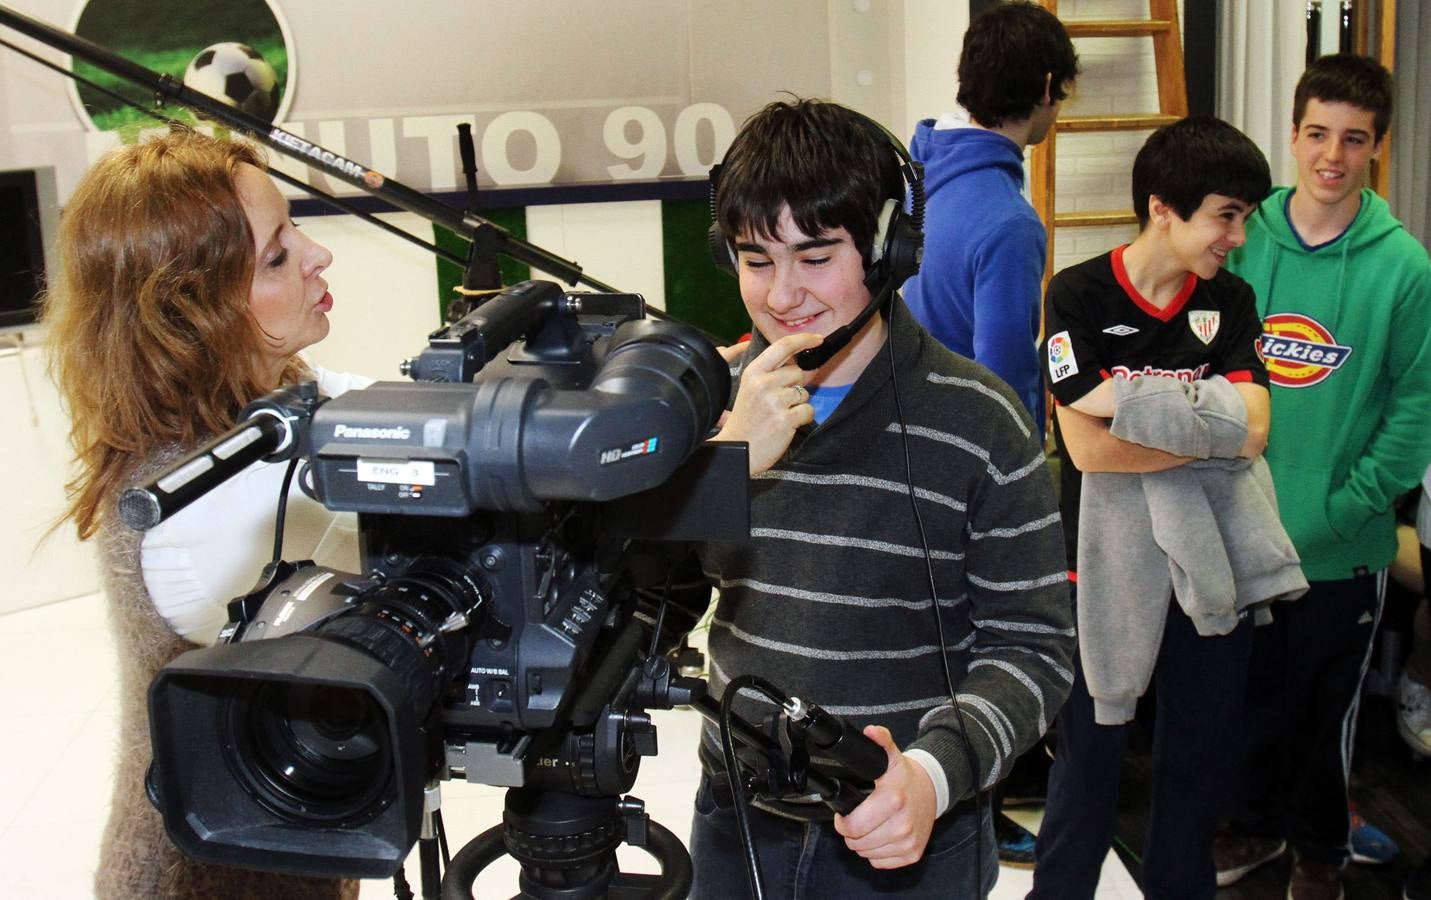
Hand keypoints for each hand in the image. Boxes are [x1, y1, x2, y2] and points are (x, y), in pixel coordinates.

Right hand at [715, 332, 821, 473]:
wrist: (738, 448)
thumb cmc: (748, 419)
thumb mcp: (752, 388)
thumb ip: (773, 373)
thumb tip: (802, 363)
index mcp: (753, 372)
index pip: (782, 346)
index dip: (804, 340)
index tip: (818, 339)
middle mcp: (762, 383)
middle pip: (798, 372)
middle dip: (796, 386)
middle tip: (780, 402)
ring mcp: (774, 402)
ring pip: (804, 393)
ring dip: (798, 404)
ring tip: (780, 415)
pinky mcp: (785, 419)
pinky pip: (808, 410)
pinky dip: (802, 418)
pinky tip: (787, 425)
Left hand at [833, 725, 937, 869]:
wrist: (932, 792)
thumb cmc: (906, 777)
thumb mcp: (891, 757)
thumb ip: (880, 741)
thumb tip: (871, 731)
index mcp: (893, 801)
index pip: (853, 827)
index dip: (842, 822)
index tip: (845, 814)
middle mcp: (902, 825)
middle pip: (857, 843)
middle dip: (852, 832)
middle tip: (858, 818)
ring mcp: (908, 842)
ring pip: (867, 854)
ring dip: (864, 842)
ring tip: (870, 825)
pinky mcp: (912, 854)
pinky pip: (881, 862)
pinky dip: (877, 852)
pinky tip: (881, 835)